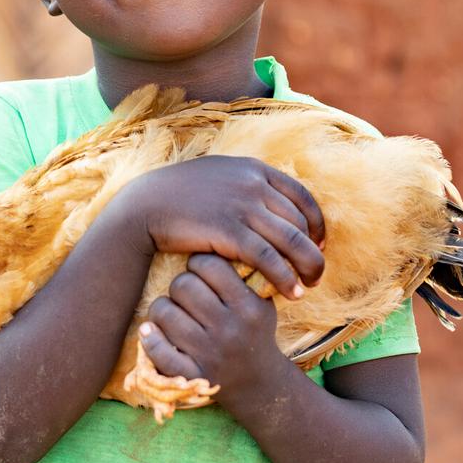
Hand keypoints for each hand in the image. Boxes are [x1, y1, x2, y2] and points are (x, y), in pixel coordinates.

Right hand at [121, 155, 324, 300]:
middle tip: (315, 273)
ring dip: (306, 268)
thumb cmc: (178, 196)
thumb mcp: (218, 177)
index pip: (302, 196)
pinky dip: (284, 278)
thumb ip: (245, 185)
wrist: (144, 205)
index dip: (317, 224)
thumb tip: (269, 201)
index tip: (318, 244)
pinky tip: (290, 293)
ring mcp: (242, 205)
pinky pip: (268, 258)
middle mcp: (253, 183)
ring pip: (292, 241)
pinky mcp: (228, 231)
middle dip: (314, 250)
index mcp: (253, 168)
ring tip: (308, 288)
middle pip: (301, 221)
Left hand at [139, 252, 289, 394]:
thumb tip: (216, 237)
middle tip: (185, 293)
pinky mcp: (193, 375)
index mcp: (249, 307)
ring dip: (163, 309)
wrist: (259, 384)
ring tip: (171, 313)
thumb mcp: (261, 303)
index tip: (200, 271)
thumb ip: (245, 274)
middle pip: (183, 285)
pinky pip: (158, 350)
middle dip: (180, 285)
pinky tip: (150, 331)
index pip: (210, 266)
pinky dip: (150, 338)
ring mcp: (210, 354)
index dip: (199, 263)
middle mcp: (230, 329)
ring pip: (164, 312)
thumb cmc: (254, 332)